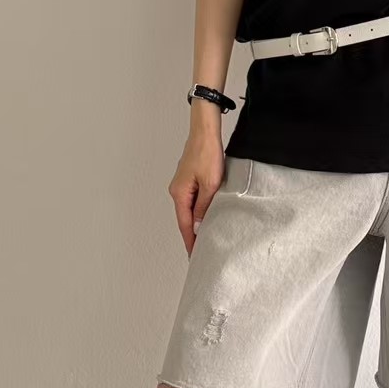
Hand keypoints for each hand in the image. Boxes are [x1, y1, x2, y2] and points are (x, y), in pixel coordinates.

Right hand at [168, 114, 223, 255]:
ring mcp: (183, 184)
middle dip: (192, 235)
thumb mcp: (210, 184)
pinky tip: (206, 216)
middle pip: (185, 219)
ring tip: (205, 238)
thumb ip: (205, 207)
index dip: (190, 241)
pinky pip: (193, 200)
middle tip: (201, 252)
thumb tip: (199, 226)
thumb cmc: (207, 153)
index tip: (194, 256)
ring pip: (189, 209)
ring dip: (196, 223)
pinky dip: (199, 210)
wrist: (205, 131)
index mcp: (179, 193)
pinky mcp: (189, 178)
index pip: (185, 225)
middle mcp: (177, 190)